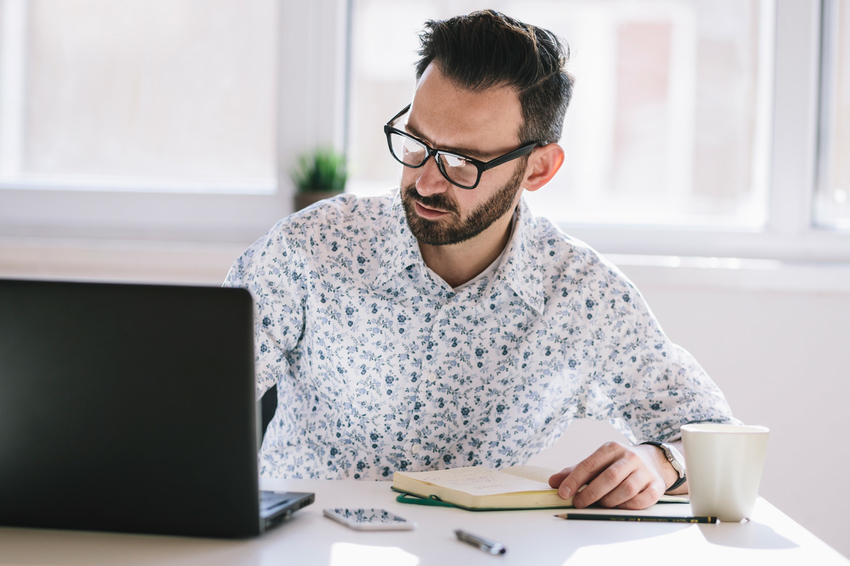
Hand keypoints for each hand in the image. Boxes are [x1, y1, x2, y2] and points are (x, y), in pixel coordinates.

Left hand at [547, 441, 680, 509]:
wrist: (653, 461)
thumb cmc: (617, 464)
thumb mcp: (597, 463)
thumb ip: (575, 472)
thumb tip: (553, 482)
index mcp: (611, 448)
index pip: (590, 464)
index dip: (574, 480)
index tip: (563, 493)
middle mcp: (630, 457)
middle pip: (610, 477)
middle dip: (591, 493)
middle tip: (579, 503)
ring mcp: (645, 471)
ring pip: (626, 489)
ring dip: (609, 501)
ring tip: (600, 504)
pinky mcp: (657, 486)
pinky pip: (643, 500)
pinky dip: (629, 506)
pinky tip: (619, 506)